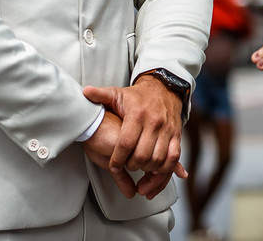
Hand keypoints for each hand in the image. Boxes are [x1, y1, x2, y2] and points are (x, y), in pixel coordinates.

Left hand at [83, 80, 186, 199]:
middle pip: (142, 155)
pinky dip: (165, 169)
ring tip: (140, 174)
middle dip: (132, 166)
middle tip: (126, 168)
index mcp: (137, 114)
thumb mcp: (117, 93)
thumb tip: (85, 93)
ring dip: (148, 171)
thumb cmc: (138, 96)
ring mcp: (167, 129)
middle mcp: (154, 122)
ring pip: (159, 159)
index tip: (113, 167)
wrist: (164, 88)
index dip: (118, 159)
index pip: (126, 143)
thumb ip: (100, 95)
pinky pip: (174, 157)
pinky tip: (156, 173)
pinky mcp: (177, 135)